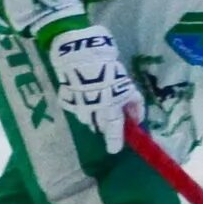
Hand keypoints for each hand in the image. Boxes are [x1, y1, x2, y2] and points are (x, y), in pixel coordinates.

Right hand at [44, 21, 142, 154]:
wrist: (79, 53)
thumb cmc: (108, 66)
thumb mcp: (126, 83)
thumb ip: (133, 102)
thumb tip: (137, 119)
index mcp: (110, 107)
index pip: (114, 130)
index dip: (115, 141)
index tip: (113, 150)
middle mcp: (93, 110)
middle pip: (99, 125)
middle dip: (104, 124)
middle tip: (107, 120)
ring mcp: (78, 105)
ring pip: (86, 117)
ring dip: (92, 114)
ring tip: (94, 101)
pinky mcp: (65, 98)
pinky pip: (73, 106)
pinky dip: (78, 102)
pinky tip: (81, 91)